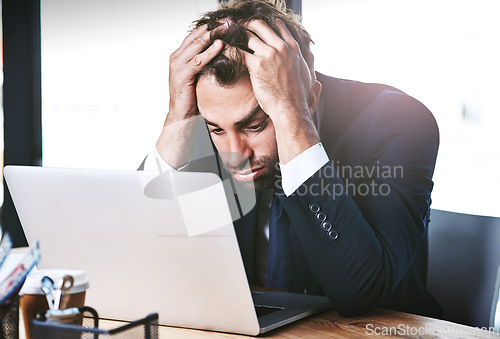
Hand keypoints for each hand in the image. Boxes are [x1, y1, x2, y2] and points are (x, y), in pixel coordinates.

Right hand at [156, 25, 223, 168]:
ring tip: (227, 28)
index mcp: (180, 55)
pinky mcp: (182, 75)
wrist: (181, 115)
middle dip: (214, 27)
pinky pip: (198, 60)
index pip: (196, 35)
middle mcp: (177, 57)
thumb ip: (204, 63)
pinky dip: (209, 52)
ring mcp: (178, 65)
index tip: (227, 21)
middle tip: (229, 20)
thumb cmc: (192, 97)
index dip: (211, 27)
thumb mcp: (199, 75)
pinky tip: (220, 46)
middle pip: (197, 36)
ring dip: (213, 35)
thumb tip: (221, 53)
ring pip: (197, 45)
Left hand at [239, 19, 321, 162]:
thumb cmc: (299, 96)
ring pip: (248, 36)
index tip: (258, 27)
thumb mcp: (308, 73)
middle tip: (239, 28)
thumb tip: (309, 52)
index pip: (278, 26)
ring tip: (229, 37)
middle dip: (248, 25)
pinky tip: (222, 47)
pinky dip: (228, 48)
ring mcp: (269, 54)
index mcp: (293, 48)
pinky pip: (238, 52)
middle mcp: (281, 47)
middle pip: (260, 26)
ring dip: (237, 35)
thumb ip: (307, 59)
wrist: (291, 109)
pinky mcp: (256, 64)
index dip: (267, 24)